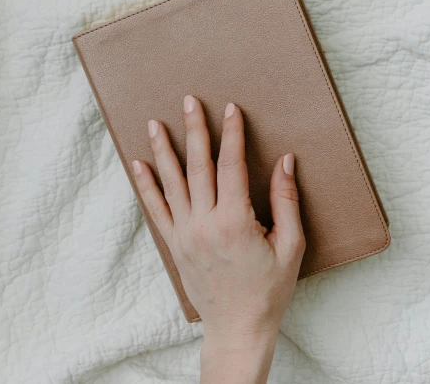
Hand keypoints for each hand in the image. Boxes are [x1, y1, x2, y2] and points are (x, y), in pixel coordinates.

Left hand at [132, 96, 305, 383]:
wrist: (238, 328)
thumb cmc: (269, 290)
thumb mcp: (291, 246)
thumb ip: (286, 201)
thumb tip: (285, 162)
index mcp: (235, 222)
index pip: (231, 166)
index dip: (232, 135)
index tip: (231, 109)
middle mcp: (204, 224)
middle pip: (197, 167)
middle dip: (195, 130)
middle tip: (190, 101)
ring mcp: (185, 234)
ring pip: (172, 183)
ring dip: (163, 151)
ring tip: (156, 123)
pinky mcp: (175, 245)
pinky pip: (156, 209)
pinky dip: (146, 185)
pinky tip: (138, 165)